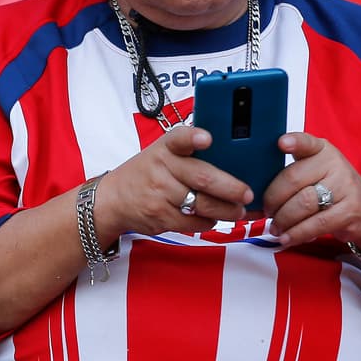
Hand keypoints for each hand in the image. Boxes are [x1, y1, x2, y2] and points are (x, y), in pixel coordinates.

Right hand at [98, 126, 254, 235]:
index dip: (193, 138)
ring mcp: (160, 194)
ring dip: (226, 210)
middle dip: (230, 188)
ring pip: (202, 204)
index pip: (179, 138)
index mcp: (165, 147)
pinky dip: (209, 222)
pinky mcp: (160, 216)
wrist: (113, 200)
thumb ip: (188, 152)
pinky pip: (193, 222)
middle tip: (247, 193)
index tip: (207, 139)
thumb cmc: (146, 173)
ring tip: (239, 211)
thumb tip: (233, 158)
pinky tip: (214, 218)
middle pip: (202, 178)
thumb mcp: (161, 153)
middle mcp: (161, 168)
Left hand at [262, 132, 360, 249]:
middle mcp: (335, 164)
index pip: (307, 142)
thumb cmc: (331, 189)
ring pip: (303, 204)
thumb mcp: (316, 171)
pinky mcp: (350, 211)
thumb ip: (292, 171)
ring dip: (283, 219)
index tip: (281, 143)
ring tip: (275, 227)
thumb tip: (254, 188)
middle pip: (293, 179)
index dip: (294, 142)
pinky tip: (287, 238)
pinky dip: (297, 233)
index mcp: (322, 150)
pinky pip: (316, 224)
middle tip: (267, 211)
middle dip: (273, 199)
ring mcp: (345, 187)